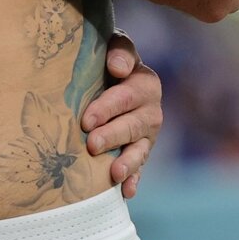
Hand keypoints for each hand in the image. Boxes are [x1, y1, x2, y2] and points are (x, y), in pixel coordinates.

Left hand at [80, 30, 162, 197]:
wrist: (111, 80)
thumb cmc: (107, 62)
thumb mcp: (114, 48)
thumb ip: (120, 51)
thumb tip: (117, 67)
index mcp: (145, 82)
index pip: (127, 96)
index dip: (107, 108)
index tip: (87, 120)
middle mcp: (151, 110)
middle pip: (132, 125)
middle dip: (112, 136)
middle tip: (91, 145)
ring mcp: (148, 135)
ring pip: (139, 150)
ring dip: (128, 162)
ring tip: (114, 173)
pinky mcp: (141, 153)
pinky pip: (140, 169)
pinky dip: (134, 180)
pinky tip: (126, 191)